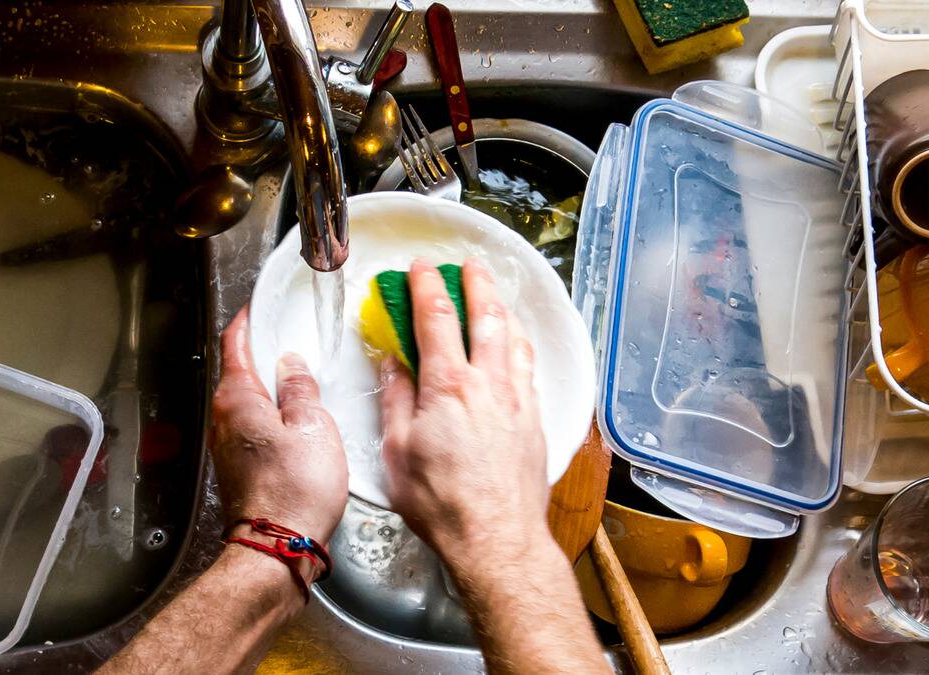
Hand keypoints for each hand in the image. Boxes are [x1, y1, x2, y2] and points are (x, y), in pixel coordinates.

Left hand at [210, 307, 347, 544]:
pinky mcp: (241, 467)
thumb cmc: (296, 489)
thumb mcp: (313, 425)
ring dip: (271, 387)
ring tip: (302, 378)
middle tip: (291, 337)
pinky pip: (255, 427)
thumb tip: (292, 364)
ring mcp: (229, 445)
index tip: (259, 307)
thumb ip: (301, 388)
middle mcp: (224, 420)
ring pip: (248, 402)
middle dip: (263, 353)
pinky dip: (273, 415)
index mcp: (238, 399)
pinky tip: (298, 420)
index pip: (234, 345)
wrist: (280, 547)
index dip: (248, 321)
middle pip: (239, 372)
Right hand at [379, 259, 548, 563]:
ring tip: (495, 295)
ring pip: (515, 338)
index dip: (427, 286)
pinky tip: (518, 345)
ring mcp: (517, 400)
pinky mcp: (535, 420)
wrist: (496, 538)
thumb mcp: (397, 452)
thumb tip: (394, 365)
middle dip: (475, 283)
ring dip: (503, 308)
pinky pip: (530, 367)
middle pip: (486, 316)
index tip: (421, 268)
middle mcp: (489, 384)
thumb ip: (396, 400)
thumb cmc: (444, 505)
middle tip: (468, 265)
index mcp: (449, 386)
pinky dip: (521, 344)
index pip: (437, 318)